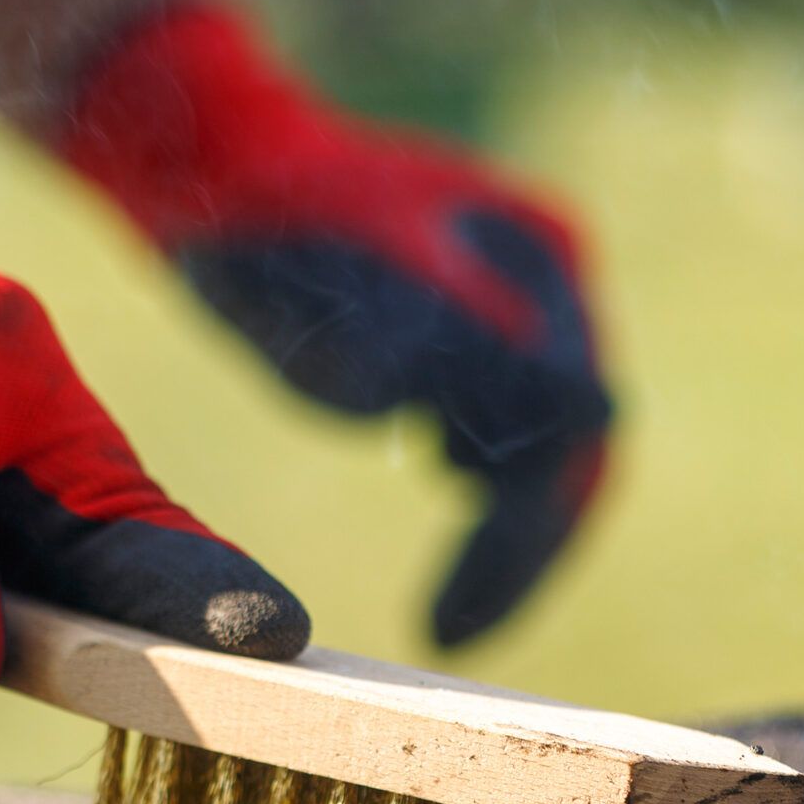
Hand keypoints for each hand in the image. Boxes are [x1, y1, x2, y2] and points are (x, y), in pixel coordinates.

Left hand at [62, 0, 612, 647]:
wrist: (209, 166)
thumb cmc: (268, 215)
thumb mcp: (358, 284)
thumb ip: (468, 337)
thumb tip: (594, 408)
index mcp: (544, 256)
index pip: (572, 426)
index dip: (524, 536)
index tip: (451, 622)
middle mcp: (548, 285)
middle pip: (570, 451)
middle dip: (515, 552)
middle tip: (447, 637)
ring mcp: (517, 310)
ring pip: (540, 456)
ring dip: (503, 535)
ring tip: (443, 611)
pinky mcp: (473, 337)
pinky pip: (502, 439)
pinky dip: (481, 496)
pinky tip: (441, 519)